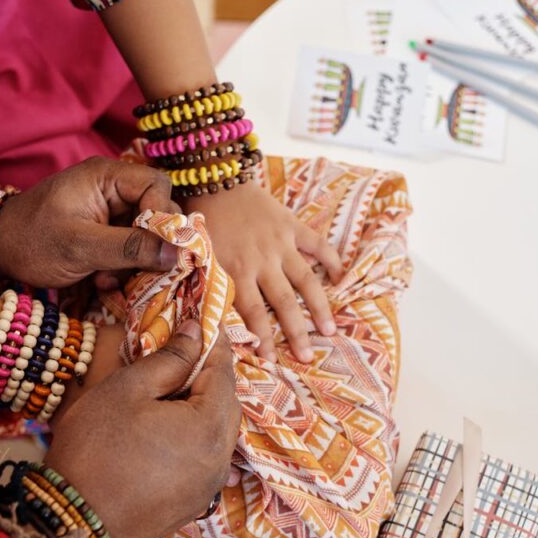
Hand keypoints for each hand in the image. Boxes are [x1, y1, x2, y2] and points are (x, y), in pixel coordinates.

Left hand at [0, 157, 180, 287]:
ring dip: (134, 262)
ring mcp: (110, 211)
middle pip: (157, 212)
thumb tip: (178, 253)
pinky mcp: (106, 232)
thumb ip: (129, 248)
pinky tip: (101, 279)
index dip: (162, 216)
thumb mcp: (81, 246)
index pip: (157, 186)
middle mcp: (113, 188)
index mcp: (106, 176)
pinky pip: (132, 248)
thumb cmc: (32, 241)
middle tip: (135, 270)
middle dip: (150, 245)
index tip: (155, 247)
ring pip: (148, 235)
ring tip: (108, 279)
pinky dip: (123, 268)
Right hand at [45, 321, 239, 537]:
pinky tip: (164, 432)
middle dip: (209, 377)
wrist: (72, 520)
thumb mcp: (128, 389)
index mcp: (209, 427)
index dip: (214, 345)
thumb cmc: (94, 448)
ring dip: (202, 409)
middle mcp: (220, 459)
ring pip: (218, 434)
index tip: (205, 323)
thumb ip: (170, 358)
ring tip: (169, 393)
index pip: (224, 372)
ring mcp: (209, 487)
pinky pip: (205, 460)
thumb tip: (199, 331)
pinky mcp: (193, 505)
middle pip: (227, 404)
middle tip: (182, 356)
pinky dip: (194, 439)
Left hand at [190, 181, 343, 362]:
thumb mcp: (196, 254)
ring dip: (319, 306)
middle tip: (308, 357)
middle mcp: (261, 261)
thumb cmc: (200, 218)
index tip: (271, 360)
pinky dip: (331, 260)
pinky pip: (317, 244)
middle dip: (297, 332)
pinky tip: (342, 277)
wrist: (214, 177)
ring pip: (305, 280)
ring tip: (330, 330)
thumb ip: (206, 282)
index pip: (252, 313)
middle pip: (284, 303)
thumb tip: (206, 318)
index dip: (262, 338)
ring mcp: (280, 243)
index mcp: (235, 270)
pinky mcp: (292, 224)